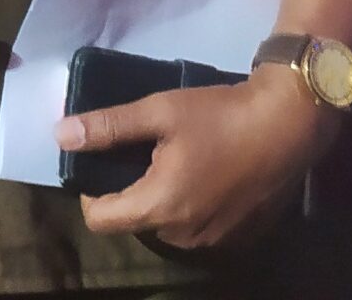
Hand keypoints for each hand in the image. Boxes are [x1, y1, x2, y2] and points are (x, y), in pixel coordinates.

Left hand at [59, 69, 330, 249]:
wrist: (290, 124)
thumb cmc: (221, 115)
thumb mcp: (159, 111)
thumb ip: (108, 127)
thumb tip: (60, 135)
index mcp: (161, 207)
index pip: (100, 220)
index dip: (89, 193)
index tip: (98, 165)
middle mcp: (185, 235)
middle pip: (134, 221)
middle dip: (129, 191)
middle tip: (140, 152)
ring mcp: (216, 240)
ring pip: (167, 226)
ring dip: (161, 199)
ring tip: (172, 159)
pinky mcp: (240, 235)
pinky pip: (197, 226)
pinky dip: (191, 205)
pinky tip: (203, 172)